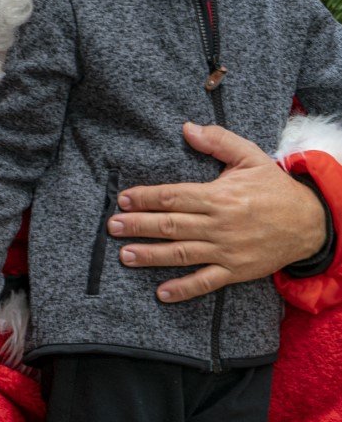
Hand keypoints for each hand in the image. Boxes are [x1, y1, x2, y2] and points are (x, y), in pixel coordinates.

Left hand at [107, 122, 326, 302]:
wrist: (309, 222)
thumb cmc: (274, 187)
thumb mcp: (250, 156)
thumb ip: (218, 141)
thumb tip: (187, 128)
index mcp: (219, 196)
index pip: (173, 196)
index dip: (146, 197)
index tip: (123, 198)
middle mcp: (219, 224)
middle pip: (170, 225)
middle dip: (138, 225)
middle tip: (112, 226)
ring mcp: (226, 250)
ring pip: (181, 254)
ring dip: (150, 255)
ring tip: (125, 255)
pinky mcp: (235, 271)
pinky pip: (205, 282)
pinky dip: (183, 289)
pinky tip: (161, 293)